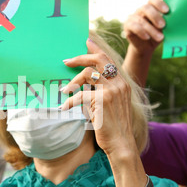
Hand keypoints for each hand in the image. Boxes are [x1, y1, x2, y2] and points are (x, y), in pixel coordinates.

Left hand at [60, 39, 137, 155]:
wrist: (121, 144)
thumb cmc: (113, 127)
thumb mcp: (112, 105)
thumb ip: (102, 92)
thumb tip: (83, 83)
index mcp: (122, 83)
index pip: (108, 59)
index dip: (95, 50)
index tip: (85, 43)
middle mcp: (119, 84)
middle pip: (98, 60)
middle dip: (80, 57)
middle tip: (66, 61)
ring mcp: (112, 90)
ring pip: (87, 74)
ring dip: (73, 82)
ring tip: (64, 90)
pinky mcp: (102, 100)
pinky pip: (80, 95)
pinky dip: (70, 101)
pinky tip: (65, 108)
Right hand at [123, 0, 168, 54]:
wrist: (146, 47)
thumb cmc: (157, 35)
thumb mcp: (163, 28)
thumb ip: (166, 21)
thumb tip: (176, 18)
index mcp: (151, 7)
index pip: (152, 0)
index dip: (159, 3)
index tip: (167, 11)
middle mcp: (140, 10)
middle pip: (146, 8)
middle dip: (155, 16)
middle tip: (163, 25)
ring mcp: (133, 17)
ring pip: (141, 20)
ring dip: (151, 29)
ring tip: (160, 37)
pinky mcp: (127, 26)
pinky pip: (134, 27)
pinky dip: (141, 32)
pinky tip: (147, 37)